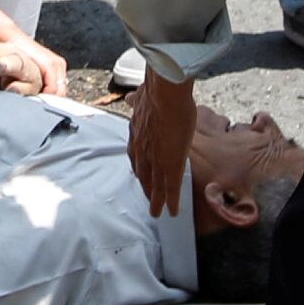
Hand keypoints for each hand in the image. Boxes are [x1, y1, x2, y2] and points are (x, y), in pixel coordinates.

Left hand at [128, 68, 194, 216]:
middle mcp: (142, 149)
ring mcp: (155, 158)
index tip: (140, 174)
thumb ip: (137, 102)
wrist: (164, 93)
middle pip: (143, 174)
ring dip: (155, 200)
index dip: (139, 166)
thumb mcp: (142, 97)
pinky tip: (172, 211)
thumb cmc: (156, 91)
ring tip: (156, 213)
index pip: (136, 155)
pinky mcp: (170, 165)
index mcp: (137, 134)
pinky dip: (170, 201)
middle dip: (145, 186)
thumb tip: (130, 98)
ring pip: (155, 185)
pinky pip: (170, 188)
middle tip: (148, 199)